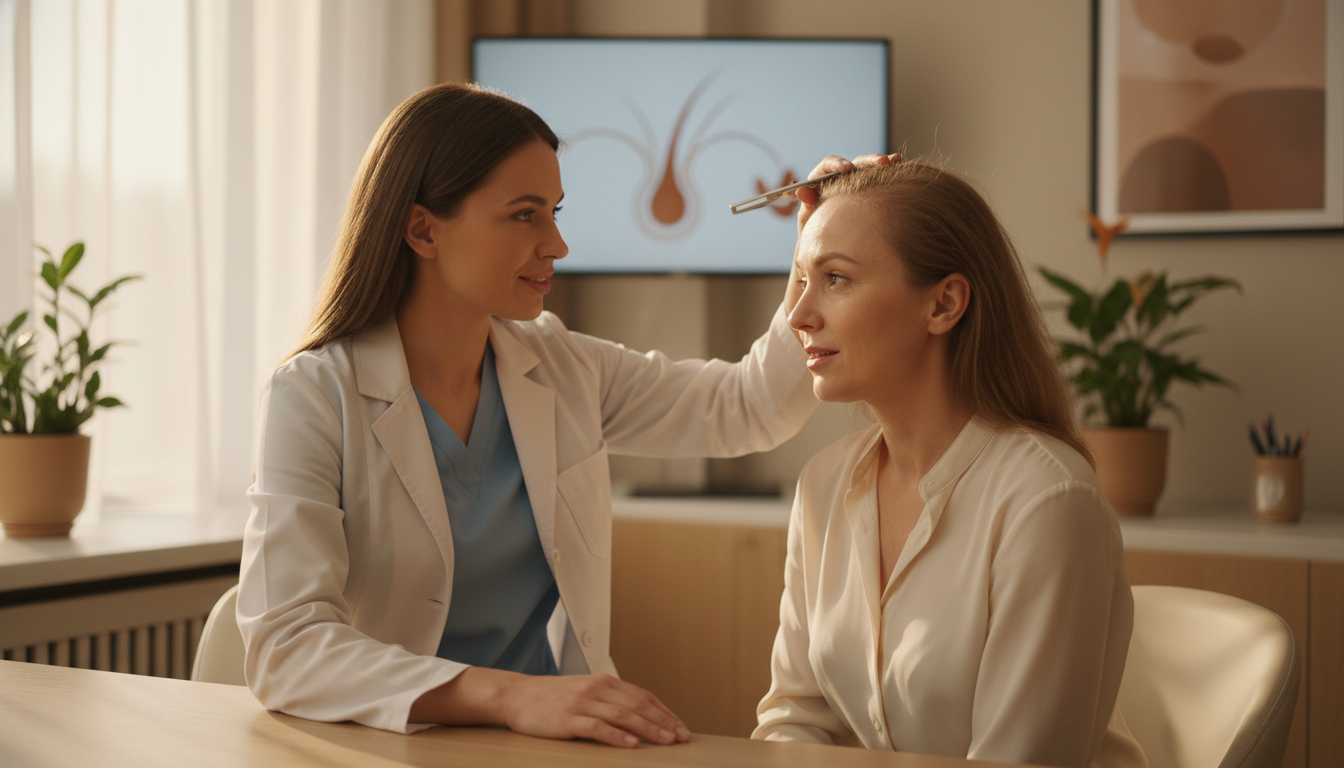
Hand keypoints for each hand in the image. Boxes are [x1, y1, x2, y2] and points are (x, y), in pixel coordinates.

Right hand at [414, 667, 690, 748]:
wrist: (516, 695)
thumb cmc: (551, 697)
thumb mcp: (584, 691)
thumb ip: (609, 699)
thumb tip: (638, 714)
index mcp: (604, 681)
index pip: (643, 696)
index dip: (664, 712)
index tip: (680, 727)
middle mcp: (597, 688)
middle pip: (639, 705)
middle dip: (664, 722)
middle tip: (681, 737)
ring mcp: (582, 702)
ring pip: (624, 715)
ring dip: (649, 729)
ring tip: (666, 741)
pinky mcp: (568, 719)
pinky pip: (598, 727)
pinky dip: (617, 736)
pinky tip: (631, 745)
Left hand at [795, 152, 902, 233]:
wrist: (829, 247)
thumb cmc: (816, 233)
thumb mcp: (809, 221)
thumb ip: (807, 206)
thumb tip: (802, 191)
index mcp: (820, 182)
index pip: (827, 167)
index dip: (837, 164)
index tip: (846, 168)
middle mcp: (840, 179)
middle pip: (853, 164)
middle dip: (867, 161)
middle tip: (882, 162)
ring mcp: (856, 184)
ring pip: (868, 169)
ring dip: (882, 163)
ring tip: (895, 160)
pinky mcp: (868, 190)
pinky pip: (878, 178)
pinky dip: (889, 172)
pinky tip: (900, 164)